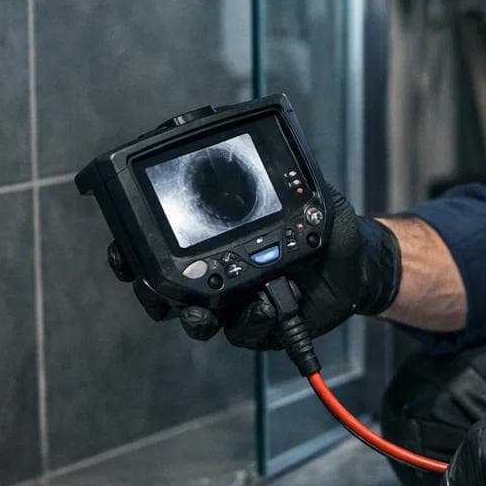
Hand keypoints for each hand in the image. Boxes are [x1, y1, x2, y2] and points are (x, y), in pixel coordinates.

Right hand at [106, 187, 401, 345]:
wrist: (361, 265)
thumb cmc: (325, 226)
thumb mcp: (304, 193)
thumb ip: (279, 176)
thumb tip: (256, 154)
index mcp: (215, 240)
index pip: (161, 248)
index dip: (133, 254)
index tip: (123, 253)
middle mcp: (217, 274)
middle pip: (165, 292)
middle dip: (152, 294)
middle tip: (153, 290)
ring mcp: (236, 304)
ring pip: (198, 320)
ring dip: (195, 317)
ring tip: (204, 311)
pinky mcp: (260, 327)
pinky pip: (244, 331)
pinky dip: (251, 319)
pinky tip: (265, 305)